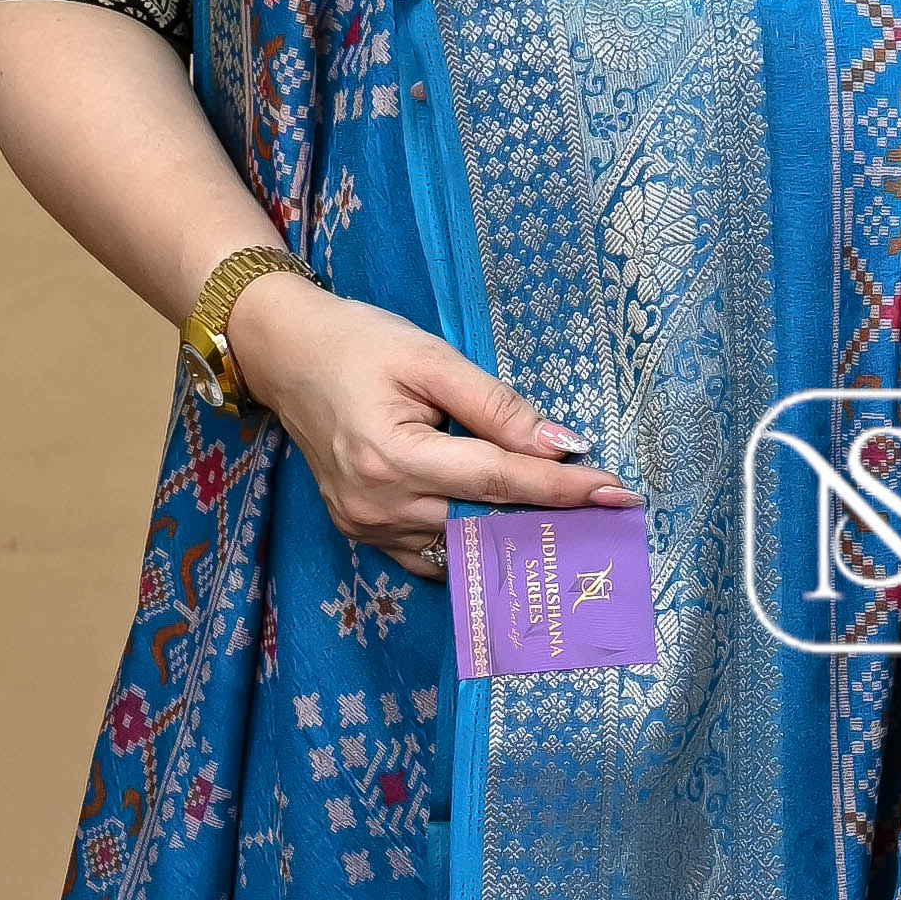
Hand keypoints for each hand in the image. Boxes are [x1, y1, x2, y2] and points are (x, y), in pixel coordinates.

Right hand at [224, 272, 634, 573]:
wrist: (282, 353)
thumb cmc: (358, 343)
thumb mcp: (430, 358)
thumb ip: (497, 406)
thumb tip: (562, 445)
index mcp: (394, 456)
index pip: (499, 480)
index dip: (563, 489)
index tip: (618, 493)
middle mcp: (378, 504)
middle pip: (485, 523)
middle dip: (550, 519)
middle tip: (609, 517)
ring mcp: (365, 526)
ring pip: (461, 547)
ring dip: (515, 538)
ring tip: (571, 527)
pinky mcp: (360, 532)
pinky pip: (430, 556)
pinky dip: (471, 546)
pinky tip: (507, 531)